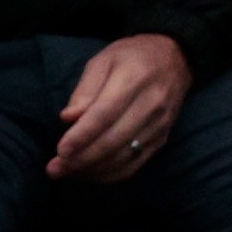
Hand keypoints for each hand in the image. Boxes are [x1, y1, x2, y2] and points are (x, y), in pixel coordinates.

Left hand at [50, 32, 192, 182]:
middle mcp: (151, 104)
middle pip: (113, 140)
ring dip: (92, 170)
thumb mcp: (103, 60)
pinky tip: (90, 173)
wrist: (176, 59)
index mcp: (134, 78)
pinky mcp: (162, 139)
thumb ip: (85, 90)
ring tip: (66, 172)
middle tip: (55, 168)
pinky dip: (109, 174)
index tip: (61, 150)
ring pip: (123, 157)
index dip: (82, 135)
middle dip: (81, 159)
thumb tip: (68, 118)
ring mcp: (160, 125)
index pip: (105, 114)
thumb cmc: (132, 57)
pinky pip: (134, 165)